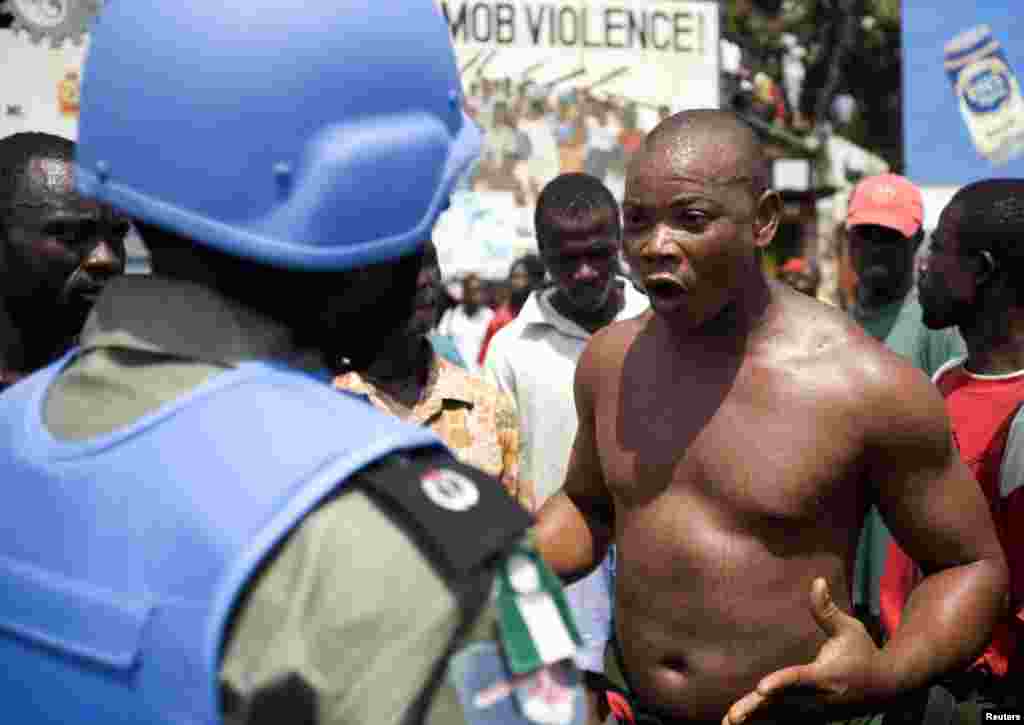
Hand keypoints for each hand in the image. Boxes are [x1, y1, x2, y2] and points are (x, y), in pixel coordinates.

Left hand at [722, 578, 886, 724]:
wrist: (886, 688)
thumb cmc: (864, 653)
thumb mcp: (849, 628)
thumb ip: (827, 610)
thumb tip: (817, 580)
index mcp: (826, 677)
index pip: (799, 680)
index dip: (780, 684)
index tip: (761, 688)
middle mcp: (818, 700)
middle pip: (782, 705)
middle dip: (757, 710)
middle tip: (732, 717)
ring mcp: (814, 712)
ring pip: (780, 716)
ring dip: (754, 719)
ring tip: (727, 723)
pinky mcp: (811, 718)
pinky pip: (783, 720)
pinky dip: (763, 722)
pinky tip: (736, 722)